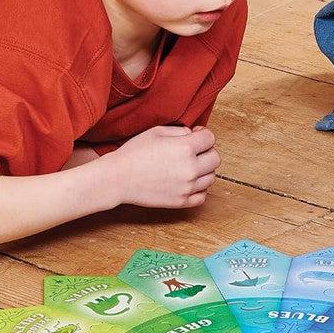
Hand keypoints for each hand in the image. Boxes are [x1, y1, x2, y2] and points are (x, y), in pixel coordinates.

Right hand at [104, 126, 220, 208]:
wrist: (117, 178)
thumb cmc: (134, 153)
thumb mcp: (156, 131)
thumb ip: (180, 130)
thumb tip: (193, 134)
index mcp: (185, 148)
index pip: (210, 138)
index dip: (203, 134)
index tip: (195, 135)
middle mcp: (190, 168)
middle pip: (215, 158)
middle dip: (206, 151)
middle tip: (194, 151)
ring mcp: (187, 187)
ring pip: (211, 177)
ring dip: (204, 170)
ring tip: (189, 166)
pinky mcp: (181, 201)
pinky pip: (202, 196)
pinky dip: (199, 189)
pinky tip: (189, 182)